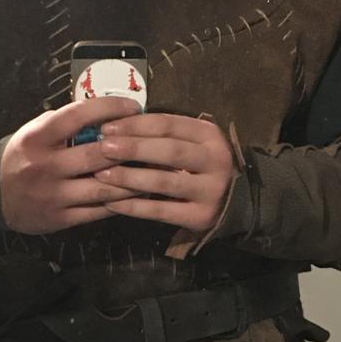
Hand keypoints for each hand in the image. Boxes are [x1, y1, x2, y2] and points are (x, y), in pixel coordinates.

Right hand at [0, 97, 139, 233]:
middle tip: (151, 140)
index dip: (110, 108)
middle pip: (96, 154)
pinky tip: (137, 192)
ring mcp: (53, 195)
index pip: (78, 116)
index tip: (133, 106)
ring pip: (103, 188)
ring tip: (154, 168)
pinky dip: (121, 201)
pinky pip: (99, 210)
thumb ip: (66, 123)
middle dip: (129, 146)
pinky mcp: (61, 218)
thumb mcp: (35, 131)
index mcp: (37, 138)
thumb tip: (108, 112)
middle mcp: (44, 166)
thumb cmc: (25, 156)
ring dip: (133, 178)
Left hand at [94, 113, 234, 233]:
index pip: (169, 124)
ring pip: (164, 181)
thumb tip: (117, 129)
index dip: (135, 125)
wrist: (238, 201)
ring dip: (129, 177)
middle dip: (133, 148)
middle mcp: (215, 161)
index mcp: (210, 136)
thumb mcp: (194, 142)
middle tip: (103, 148)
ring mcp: (210, 190)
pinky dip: (134, 207)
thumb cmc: (203, 166)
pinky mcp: (201, 217)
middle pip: (169, 151)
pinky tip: (112, 203)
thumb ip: (165, 135)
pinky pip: (161, 211)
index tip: (107, 127)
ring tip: (102, 175)